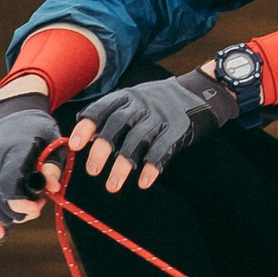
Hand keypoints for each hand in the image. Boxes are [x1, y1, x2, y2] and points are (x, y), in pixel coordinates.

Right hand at [0, 97, 60, 233]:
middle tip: (36, 207)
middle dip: (18, 213)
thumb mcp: (53, 141)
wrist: (10, 109)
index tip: (37, 209)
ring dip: (4, 216)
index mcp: (11, 149)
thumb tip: (52, 188)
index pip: (9, 188)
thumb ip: (54, 165)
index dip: (22, 205)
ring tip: (23, 211)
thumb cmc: (37, 128)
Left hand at [72, 45, 266, 193]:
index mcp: (128, 96)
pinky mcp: (179, 128)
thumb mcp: (137, 98)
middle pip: (118, 125)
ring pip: (138, 140)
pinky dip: (152, 166)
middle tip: (93, 171)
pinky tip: (144, 182)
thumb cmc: (163, 101)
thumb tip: (83, 140)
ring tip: (113, 186)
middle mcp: (143, 104)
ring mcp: (162, 115)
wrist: (203, 91)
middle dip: (103, 149)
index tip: (74, 145)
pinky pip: (163, 148)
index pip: (102, 109)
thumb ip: (115, 115)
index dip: (87, 127)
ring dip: (124, 165)